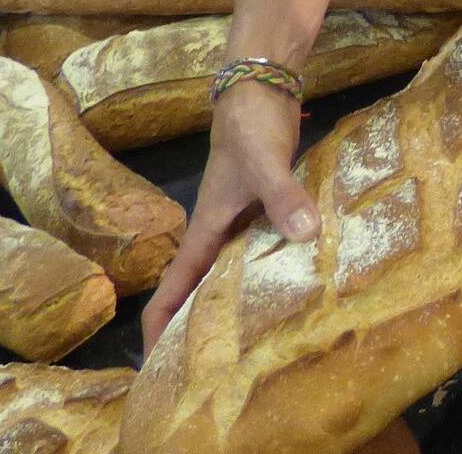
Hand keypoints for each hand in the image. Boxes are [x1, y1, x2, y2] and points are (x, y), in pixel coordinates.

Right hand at [140, 83, 313, 354]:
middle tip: (207, 376)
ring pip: (227, 274)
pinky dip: (265, 276)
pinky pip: (258, 254)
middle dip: (195, 331)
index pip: (172, 288)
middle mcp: (216, 231)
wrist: (260, 86)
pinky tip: (292, 293)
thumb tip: (304, 233)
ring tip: (248, 349)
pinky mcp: (263, 208)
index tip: (157, 368)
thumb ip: (282, 196)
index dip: (160, 327)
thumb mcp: (265, 162)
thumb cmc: (251, 125)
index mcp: (204, 229)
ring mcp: (239, 220)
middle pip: (197, 290)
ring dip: (230, 306)